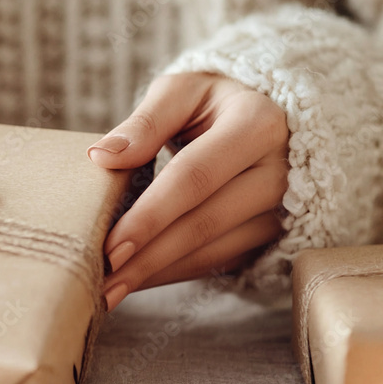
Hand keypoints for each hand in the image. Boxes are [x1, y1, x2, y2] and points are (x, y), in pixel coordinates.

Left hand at [88, 72, 289, 309]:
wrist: (270, 114)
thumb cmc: (213, 101)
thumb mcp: (183, 92)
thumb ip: (145, 122)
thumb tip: (101, 157)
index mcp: (257, 124)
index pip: (194, 177)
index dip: (150, 215)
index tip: (111, 246)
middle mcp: (280, 170)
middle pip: (203, 223)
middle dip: (147, 258)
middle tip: (101, 284)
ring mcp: (281, 208)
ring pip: (211, 251)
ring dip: (157, 275)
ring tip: (109, 292)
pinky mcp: (271, 234)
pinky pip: (217, 261)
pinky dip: (173, 273)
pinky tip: (137, 281)